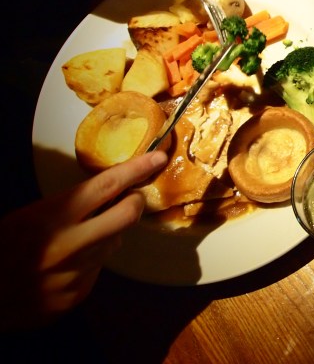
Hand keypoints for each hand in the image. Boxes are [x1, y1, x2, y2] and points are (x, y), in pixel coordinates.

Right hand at [0, 151, 167, 329]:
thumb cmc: (2, 248)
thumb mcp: (28, 215)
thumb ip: (69, 204)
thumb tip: (110, 194)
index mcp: (52, 217)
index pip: (106, 185)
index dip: (136, 169)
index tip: (158, 157)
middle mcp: (70, 245)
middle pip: (127, 215)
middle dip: (135, 202)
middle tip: (132, 197)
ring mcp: (76, 273)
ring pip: (114, 243)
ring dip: (107, 235)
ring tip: (79, 237)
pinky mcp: (77, 295)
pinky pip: (97, 270)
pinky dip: (89, 263)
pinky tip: (65, 266)